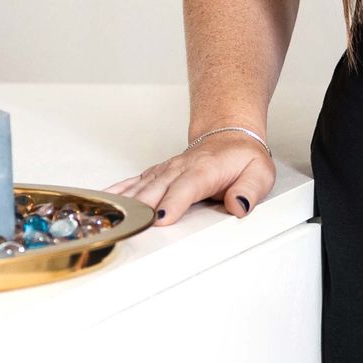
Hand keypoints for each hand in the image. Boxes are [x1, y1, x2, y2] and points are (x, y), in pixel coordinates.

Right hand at [107, 131, 274, 221]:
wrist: (229, 135)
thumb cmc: (243, 157)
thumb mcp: (259, 173)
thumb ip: (250, 190)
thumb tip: (239, 205)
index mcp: (205, 169)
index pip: (187, 187)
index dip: (173, 202)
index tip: (160, 218)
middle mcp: (181, 168)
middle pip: (158, 188)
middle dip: (142, 208)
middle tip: (129, 227)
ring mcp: (166, 170)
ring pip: (142, 186)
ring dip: (126, 202)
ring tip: (107, 217)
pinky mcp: (157, 174)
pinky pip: (134, 182)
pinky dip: (118, 192)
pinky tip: (102, 201)